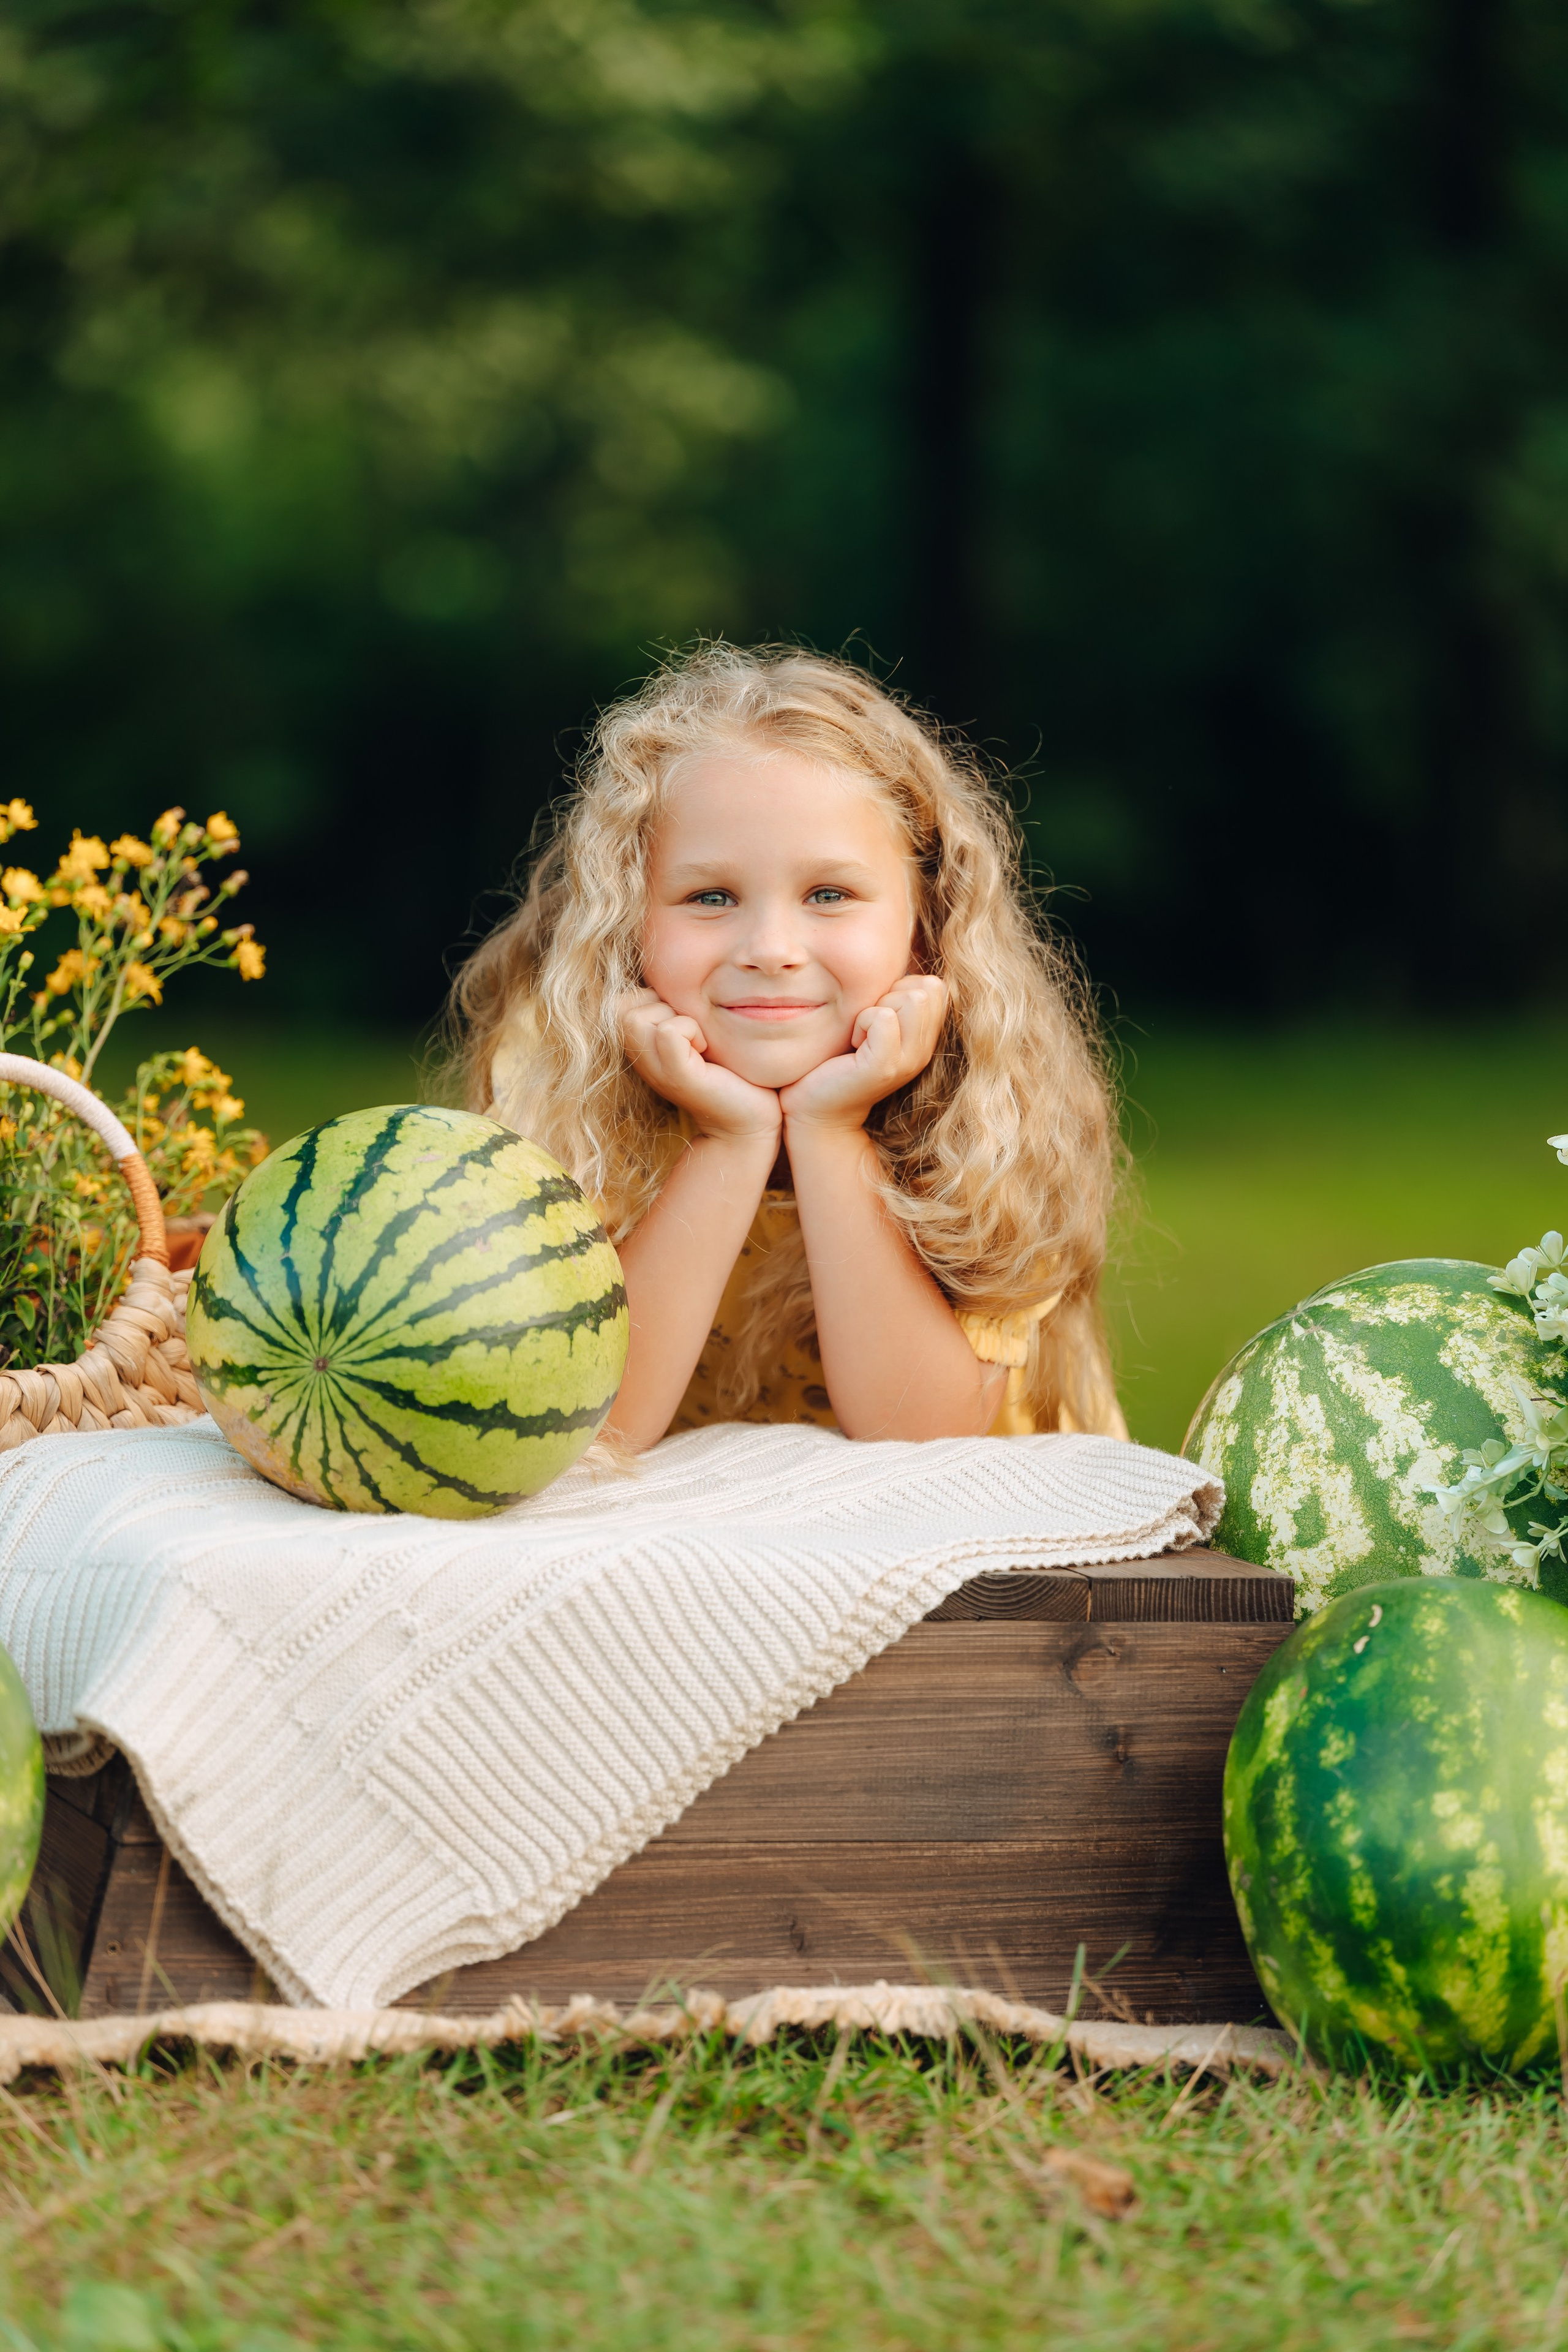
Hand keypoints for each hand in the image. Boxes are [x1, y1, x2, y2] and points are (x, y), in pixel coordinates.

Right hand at [622, 989, 781, 1144]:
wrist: (748, 1119)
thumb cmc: (726, 1069)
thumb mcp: (693, 1031)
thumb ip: (674, 1006)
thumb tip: (666, 969)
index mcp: (639, 1045)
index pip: (620, 999)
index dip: (652, 999)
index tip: (683, 1025)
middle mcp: (639, 1058)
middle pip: (623, 1005)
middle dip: (661, 1006)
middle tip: (692, 1032)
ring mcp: (654, 1069)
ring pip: (639, 1016)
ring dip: (677, 1018)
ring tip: (699, 1041)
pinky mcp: (676, 1077)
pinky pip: (669, 1031)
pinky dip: (691, 1031)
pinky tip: (706, 1050)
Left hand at [779, 974, 948, 1131]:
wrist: (816, 1109)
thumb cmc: (836, 1061)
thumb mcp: (871, 1023)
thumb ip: (890, 998)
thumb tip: (897, 961)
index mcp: (924, 1038)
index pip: (935, 985)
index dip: (902, 988)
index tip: (875, 1015)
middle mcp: (923, 1050)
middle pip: (928, 987)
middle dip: (891, 994)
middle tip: (865, 1025)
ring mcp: (908, 1060)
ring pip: (911, 998)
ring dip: (876, 1006)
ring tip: (859, 1034)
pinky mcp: (884, 1067)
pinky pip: (883, 1017)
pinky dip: (862, 1021)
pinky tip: (852, 1043)